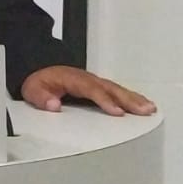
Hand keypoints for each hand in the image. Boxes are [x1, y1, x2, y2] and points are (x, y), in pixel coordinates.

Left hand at [21, 66, 155, 116]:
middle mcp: (87, 78)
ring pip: (117, 89)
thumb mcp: (32, 90)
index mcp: (72, 79)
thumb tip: (53, 105)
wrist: (40, 71)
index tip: (117, 112)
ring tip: (150, 109)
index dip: (105, 101)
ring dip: (134, 99)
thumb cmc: (39, 83)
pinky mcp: (99, 86)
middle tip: (144, 110)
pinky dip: (131, 97)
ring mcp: (95, 81)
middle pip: (110, 88)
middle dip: (128, 100)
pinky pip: (117, 91)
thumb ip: (41, 98)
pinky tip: (143, 104)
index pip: (92, 90)